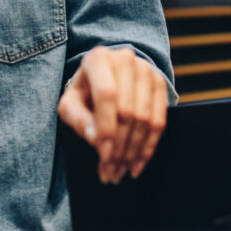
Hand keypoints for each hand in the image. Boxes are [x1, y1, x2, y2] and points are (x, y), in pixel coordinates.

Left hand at [57, 46, 167, 182]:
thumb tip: (96, 137)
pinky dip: (149, 146)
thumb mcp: (70, 104)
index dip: (107, 127)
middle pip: (128, 110)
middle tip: (110, 171)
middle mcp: (124, 59)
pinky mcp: (159, 82)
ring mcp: (145, 69)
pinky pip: (159, 120)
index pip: (107, 95)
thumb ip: (78, 119)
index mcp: (98, 59)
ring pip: (144, 118)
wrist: (105, 77)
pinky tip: (138, 163)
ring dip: (133, 151)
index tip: (104, 155)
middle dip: (119, 147)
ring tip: (120, 171)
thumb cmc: (84, 93)